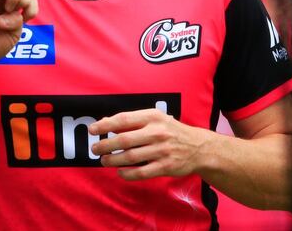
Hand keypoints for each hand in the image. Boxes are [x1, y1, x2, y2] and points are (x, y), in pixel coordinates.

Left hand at [89, 108, 212, 179]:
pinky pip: (141, 172)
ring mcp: (162, 150)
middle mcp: (157, 132)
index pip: (124, 120)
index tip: (93, 130)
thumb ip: (133, 121)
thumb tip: (105, 123)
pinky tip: (120, 172)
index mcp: (153, 117)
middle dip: (105, 145)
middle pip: (124, 140)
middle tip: (95, 149)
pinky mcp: (165, 166)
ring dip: (113, 160)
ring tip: (104, 161)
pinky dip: (127, 174)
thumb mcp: (156, 119)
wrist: (198, 147)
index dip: (105, 125)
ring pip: (130, 157)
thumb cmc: (171, 131)